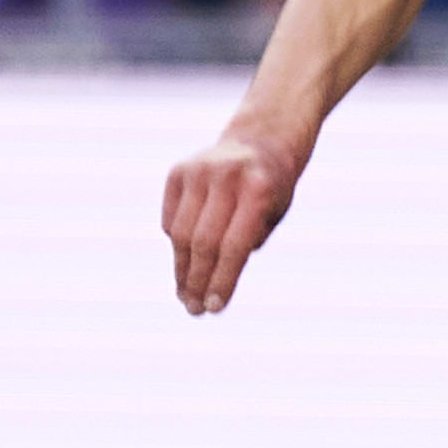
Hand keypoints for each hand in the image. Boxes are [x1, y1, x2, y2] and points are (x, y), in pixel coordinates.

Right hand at [165, 124, 310, 316]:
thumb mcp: (276, 212)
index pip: (234, 246)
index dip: (223, 280)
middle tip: (195, 310)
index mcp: (258, 188)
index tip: (214, 308)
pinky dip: (177, 243)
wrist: (262, 137)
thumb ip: (247, 242)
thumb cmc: (273, 185)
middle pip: (203, 243)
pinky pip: (171, 219)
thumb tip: (212, 280)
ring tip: (186, 297)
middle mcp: (225, 177)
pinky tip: (186, 261)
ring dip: (182, 270)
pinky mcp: (177, 171)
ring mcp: (197, 171)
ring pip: (180, 234)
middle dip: (198, 281)